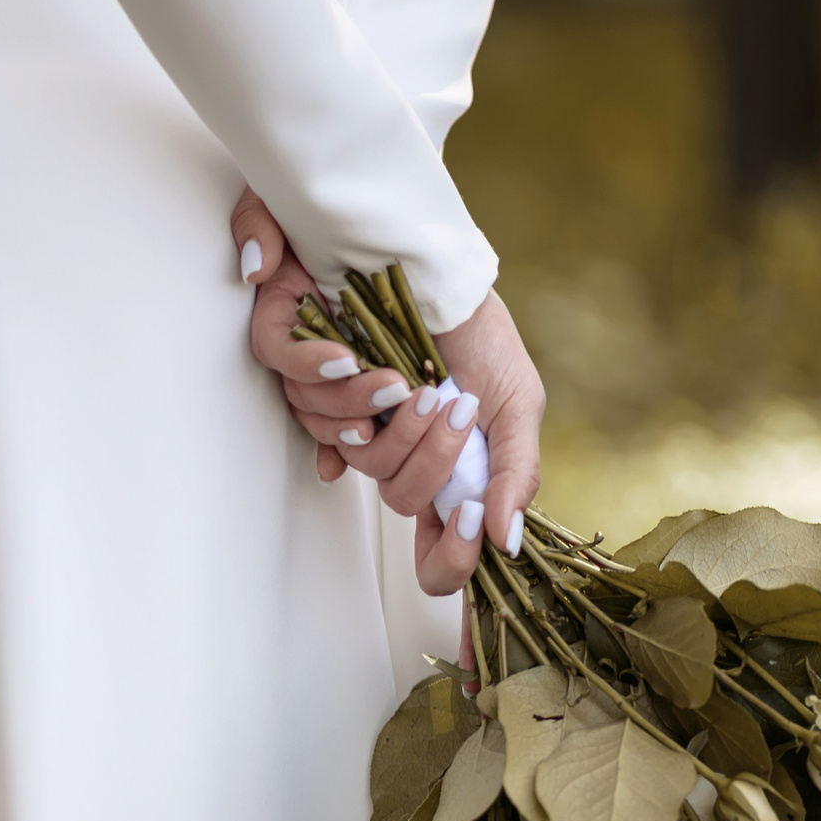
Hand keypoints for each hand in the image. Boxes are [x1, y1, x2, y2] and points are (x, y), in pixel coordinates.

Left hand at [231, 189, 544, 596]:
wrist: (433, 260)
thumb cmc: (476, 333)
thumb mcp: (514, 402)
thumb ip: (514, 472)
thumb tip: (507, 542)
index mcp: (437, 469)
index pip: (433, 555)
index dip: (446, 560)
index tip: (466, 529)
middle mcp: (390, 454)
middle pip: (397, 498)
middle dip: (429, 455)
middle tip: (450, 403)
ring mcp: (347, 421)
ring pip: (356, 455)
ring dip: (391, 417)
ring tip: (412, 375)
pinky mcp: (306, 379)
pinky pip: (306, 406)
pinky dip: (333, 385)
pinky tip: (359, 363)